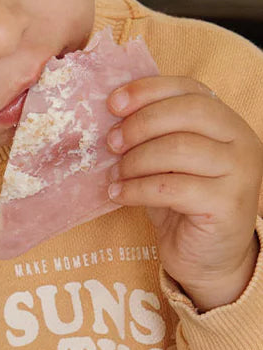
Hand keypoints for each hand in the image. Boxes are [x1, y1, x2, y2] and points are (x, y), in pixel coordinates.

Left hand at [106, 75, 262, 310]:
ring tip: (114, 174)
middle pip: (187, 113)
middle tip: (110, 142)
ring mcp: (239, 172)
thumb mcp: (168, 166)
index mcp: (227, 123)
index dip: (149, 90)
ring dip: (136, 160)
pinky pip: (172, 188)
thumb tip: (109, 118)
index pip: (190, 89)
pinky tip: (119, 194)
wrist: (208, 260)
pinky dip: (137, 189)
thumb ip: (153, 139)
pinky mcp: (226, 204)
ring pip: (179, 148)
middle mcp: (240, 142)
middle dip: (140, 124)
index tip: (113, 102)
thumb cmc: (183, 208)